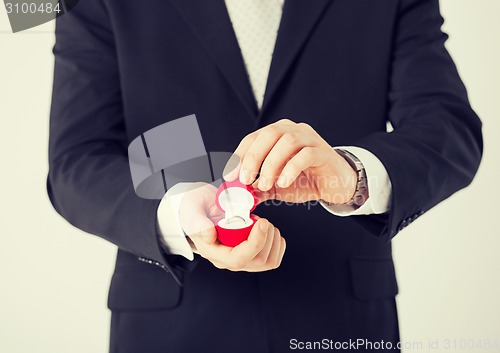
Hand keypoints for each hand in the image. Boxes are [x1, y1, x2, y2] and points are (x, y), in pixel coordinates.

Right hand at [178, 183, 285, 271]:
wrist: (202, 208)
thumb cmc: (196, 208)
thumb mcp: (191, 209)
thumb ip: (197, 222)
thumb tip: (209, 235)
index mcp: (213, 252)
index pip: (238, 259)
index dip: (255, 243)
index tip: (262, 223)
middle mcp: (228, 260)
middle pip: (257, 262)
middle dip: (267, 238)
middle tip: (261, 219)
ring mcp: (241, 259)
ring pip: (268, 262)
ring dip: (273, 240)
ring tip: (262, 223)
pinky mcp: (252, 256)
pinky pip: (272, 258)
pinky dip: (277, 243)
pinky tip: (267, 230)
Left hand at [225, 119, 356, 203]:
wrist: (336, 186)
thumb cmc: (305, 181)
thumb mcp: (276, 186)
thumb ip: (258, 188)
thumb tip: (238, 195)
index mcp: (278, 134)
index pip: (254, 137)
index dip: (239, 155)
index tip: (230, 176)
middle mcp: (293, 130)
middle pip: (269, 134)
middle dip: (253, 157)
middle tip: (245, 179)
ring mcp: (310, 139)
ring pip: (287, 142)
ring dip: (271, 164)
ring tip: (266, 185)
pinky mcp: (324, 152)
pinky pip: (306, 154)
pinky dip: (291, 168)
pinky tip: (283, 182)